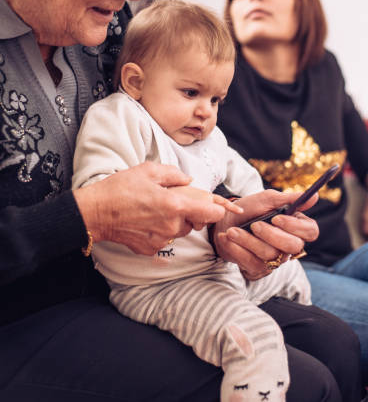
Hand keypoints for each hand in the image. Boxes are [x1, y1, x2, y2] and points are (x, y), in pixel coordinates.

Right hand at [74, 162, 229, 254]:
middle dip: (191, 212)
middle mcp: (172, 226)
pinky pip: (165, 239)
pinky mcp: (151, 249)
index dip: (218, 209)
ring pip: (180, 231)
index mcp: (176, 205)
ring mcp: (162, 240)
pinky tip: (145, 220)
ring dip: (176, 221)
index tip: (220, 206)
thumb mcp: (148, 170)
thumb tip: (189, 180)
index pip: (212, 213)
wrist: (95, 213)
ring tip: (155, 209)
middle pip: (196, 222)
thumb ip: (174, 174)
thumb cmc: (120, 188)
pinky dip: (160, 231)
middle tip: (172, 200)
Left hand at [212, 188, 318, 279]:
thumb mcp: (266, 199)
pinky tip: (227, 238)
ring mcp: (275, 259)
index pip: (311, 231)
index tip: (277, 218)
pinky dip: (237, 249)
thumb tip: (316, 196)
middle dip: (271, 235)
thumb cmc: (249, 209)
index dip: (296, 227)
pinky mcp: (258, 269)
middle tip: (255, 225)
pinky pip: (252, 263)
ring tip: (232, 230)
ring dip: (248, 240)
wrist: (224, 222)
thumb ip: (288, 199)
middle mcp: (288, 245)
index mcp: (296, 226)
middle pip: (293, 246)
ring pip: (270, 254)